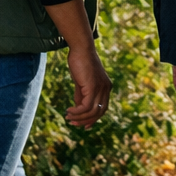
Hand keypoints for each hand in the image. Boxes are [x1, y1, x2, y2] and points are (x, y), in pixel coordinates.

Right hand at [42, 0, 111, 127]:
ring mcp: (101, 88)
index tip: (83, 126)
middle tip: (73, 123)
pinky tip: (69, 111)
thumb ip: (82, 95)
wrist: (81, 49)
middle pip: (99, 112)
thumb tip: (78, 109)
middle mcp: (107, 88)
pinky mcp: (93, 87)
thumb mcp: (82, 82)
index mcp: (106, 87)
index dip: (94, 119)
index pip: (103, 108)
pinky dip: (77, 112)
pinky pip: (86, 106)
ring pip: (92, 111)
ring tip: (69, 117)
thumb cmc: (80, 63)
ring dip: (79, 118)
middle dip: (86, 121)